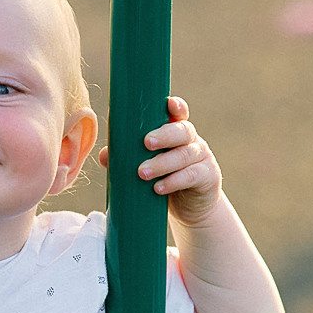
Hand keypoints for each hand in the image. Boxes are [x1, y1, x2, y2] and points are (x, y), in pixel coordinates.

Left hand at [96, 96, 225, 227]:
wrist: (193, 209)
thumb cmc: (167, 181)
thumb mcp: (150, 168)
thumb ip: (129, 159)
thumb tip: (105, 155)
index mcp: (177, 133)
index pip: (180, 114)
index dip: (176, 107)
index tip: (168, 104)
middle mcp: (192, 141)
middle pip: (183, 131)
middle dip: (164, 135)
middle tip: (146, 143)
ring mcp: (202, 158)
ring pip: (185, 155)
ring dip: (162, 163)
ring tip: (142, 173)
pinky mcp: (208, 177)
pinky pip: (192, 176)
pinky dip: (173, 181)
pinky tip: (158, 188)